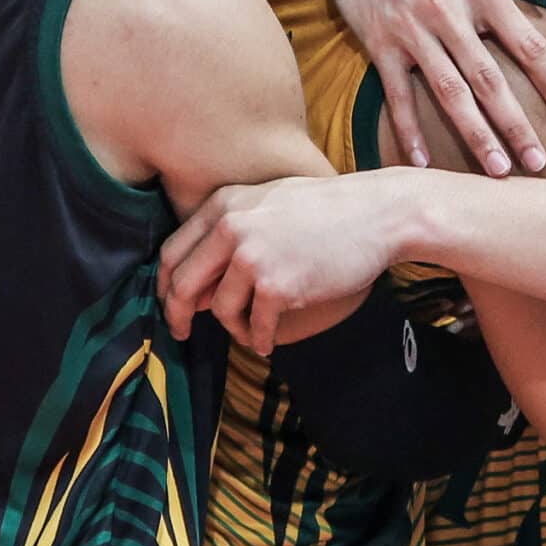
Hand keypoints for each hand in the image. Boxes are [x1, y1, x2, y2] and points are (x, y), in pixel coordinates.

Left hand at [156, 174, 402, 354]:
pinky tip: (268, 341)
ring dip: (234, 327)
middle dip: (178, 315)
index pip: (172, 251)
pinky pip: (255, 326)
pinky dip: (260, 339)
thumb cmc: (329, 210)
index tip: (171, 304)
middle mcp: (231, 227)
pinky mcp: (277, 285)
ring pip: (220, 309)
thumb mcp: (270, 204)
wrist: (379, 214)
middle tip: (182, 332)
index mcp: (224, 204)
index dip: (166, 285)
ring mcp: (253, 256)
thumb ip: (231, 234)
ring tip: (253, 330)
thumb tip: (201, 288)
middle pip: (182, 284)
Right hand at [319, 0, 545, 174]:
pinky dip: (409, 130)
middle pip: (491, 81)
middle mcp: (451, 14)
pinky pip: (397, 95)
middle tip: (538, 164)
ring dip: (475, 135)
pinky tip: (424, 162)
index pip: (529, 46)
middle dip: (517, 126)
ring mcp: (413, 32)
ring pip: (450, 94)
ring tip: (497, 171)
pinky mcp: (379, 42)